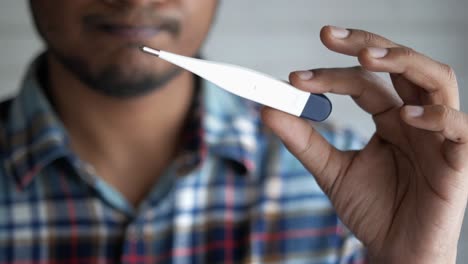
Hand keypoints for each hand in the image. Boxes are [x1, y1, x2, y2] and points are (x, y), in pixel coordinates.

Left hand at [262, 26, 467, 262]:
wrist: (395, 252)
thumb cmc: (371, 210)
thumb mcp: (330, 171)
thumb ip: (303, 140)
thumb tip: (267, 110)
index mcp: (389, 118)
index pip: (362, 81)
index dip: (329, 74)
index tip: (294, 79)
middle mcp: (415, 118)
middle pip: (401, 64)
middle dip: (367, 43)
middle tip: (327, 36)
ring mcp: (438, 136)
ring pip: (437, 80)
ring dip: (403, 61)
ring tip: (367, 57)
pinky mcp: (458, 161)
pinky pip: (459, 127)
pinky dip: (436, 115)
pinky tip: (405, 116)